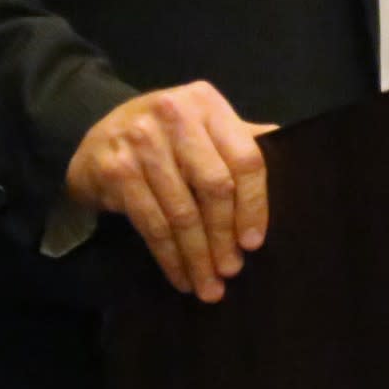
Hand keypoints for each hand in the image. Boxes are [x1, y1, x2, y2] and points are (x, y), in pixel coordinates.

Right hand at [64, 82, 274, 300]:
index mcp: (206, 102)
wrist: (96, 138)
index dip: (254, 204)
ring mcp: (141, 140)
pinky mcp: (116, 169)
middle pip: (214, 186)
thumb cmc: (164, 137)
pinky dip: (169, 257)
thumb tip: (292, 154)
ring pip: (182, 212)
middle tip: (231, 270)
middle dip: (224, 236)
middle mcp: (173, 114)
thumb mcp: (201, 127)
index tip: (254, 242)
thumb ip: (239, 140)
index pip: (244, 157)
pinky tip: (181, 277)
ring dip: (198, 256)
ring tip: (209, 286)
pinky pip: (151, 224)